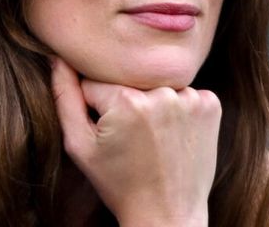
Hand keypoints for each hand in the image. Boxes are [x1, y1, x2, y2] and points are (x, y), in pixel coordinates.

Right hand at [52, 57, 220, 226]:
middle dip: (123, 103)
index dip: (95, 108)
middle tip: (131, 140)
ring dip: (151, 104)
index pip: (95, 83)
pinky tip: (173, 135)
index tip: (108, 135)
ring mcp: (192, 97)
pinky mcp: (211, 104)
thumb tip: (57, 57)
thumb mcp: (79, 145)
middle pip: (128, 82)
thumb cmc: (118, 184)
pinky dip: (177, 109)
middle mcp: (162, 92)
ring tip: (153, 139)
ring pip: (154, 86)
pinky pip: (182, 92)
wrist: (167, 215)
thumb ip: (64, 97)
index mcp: (126, 100)